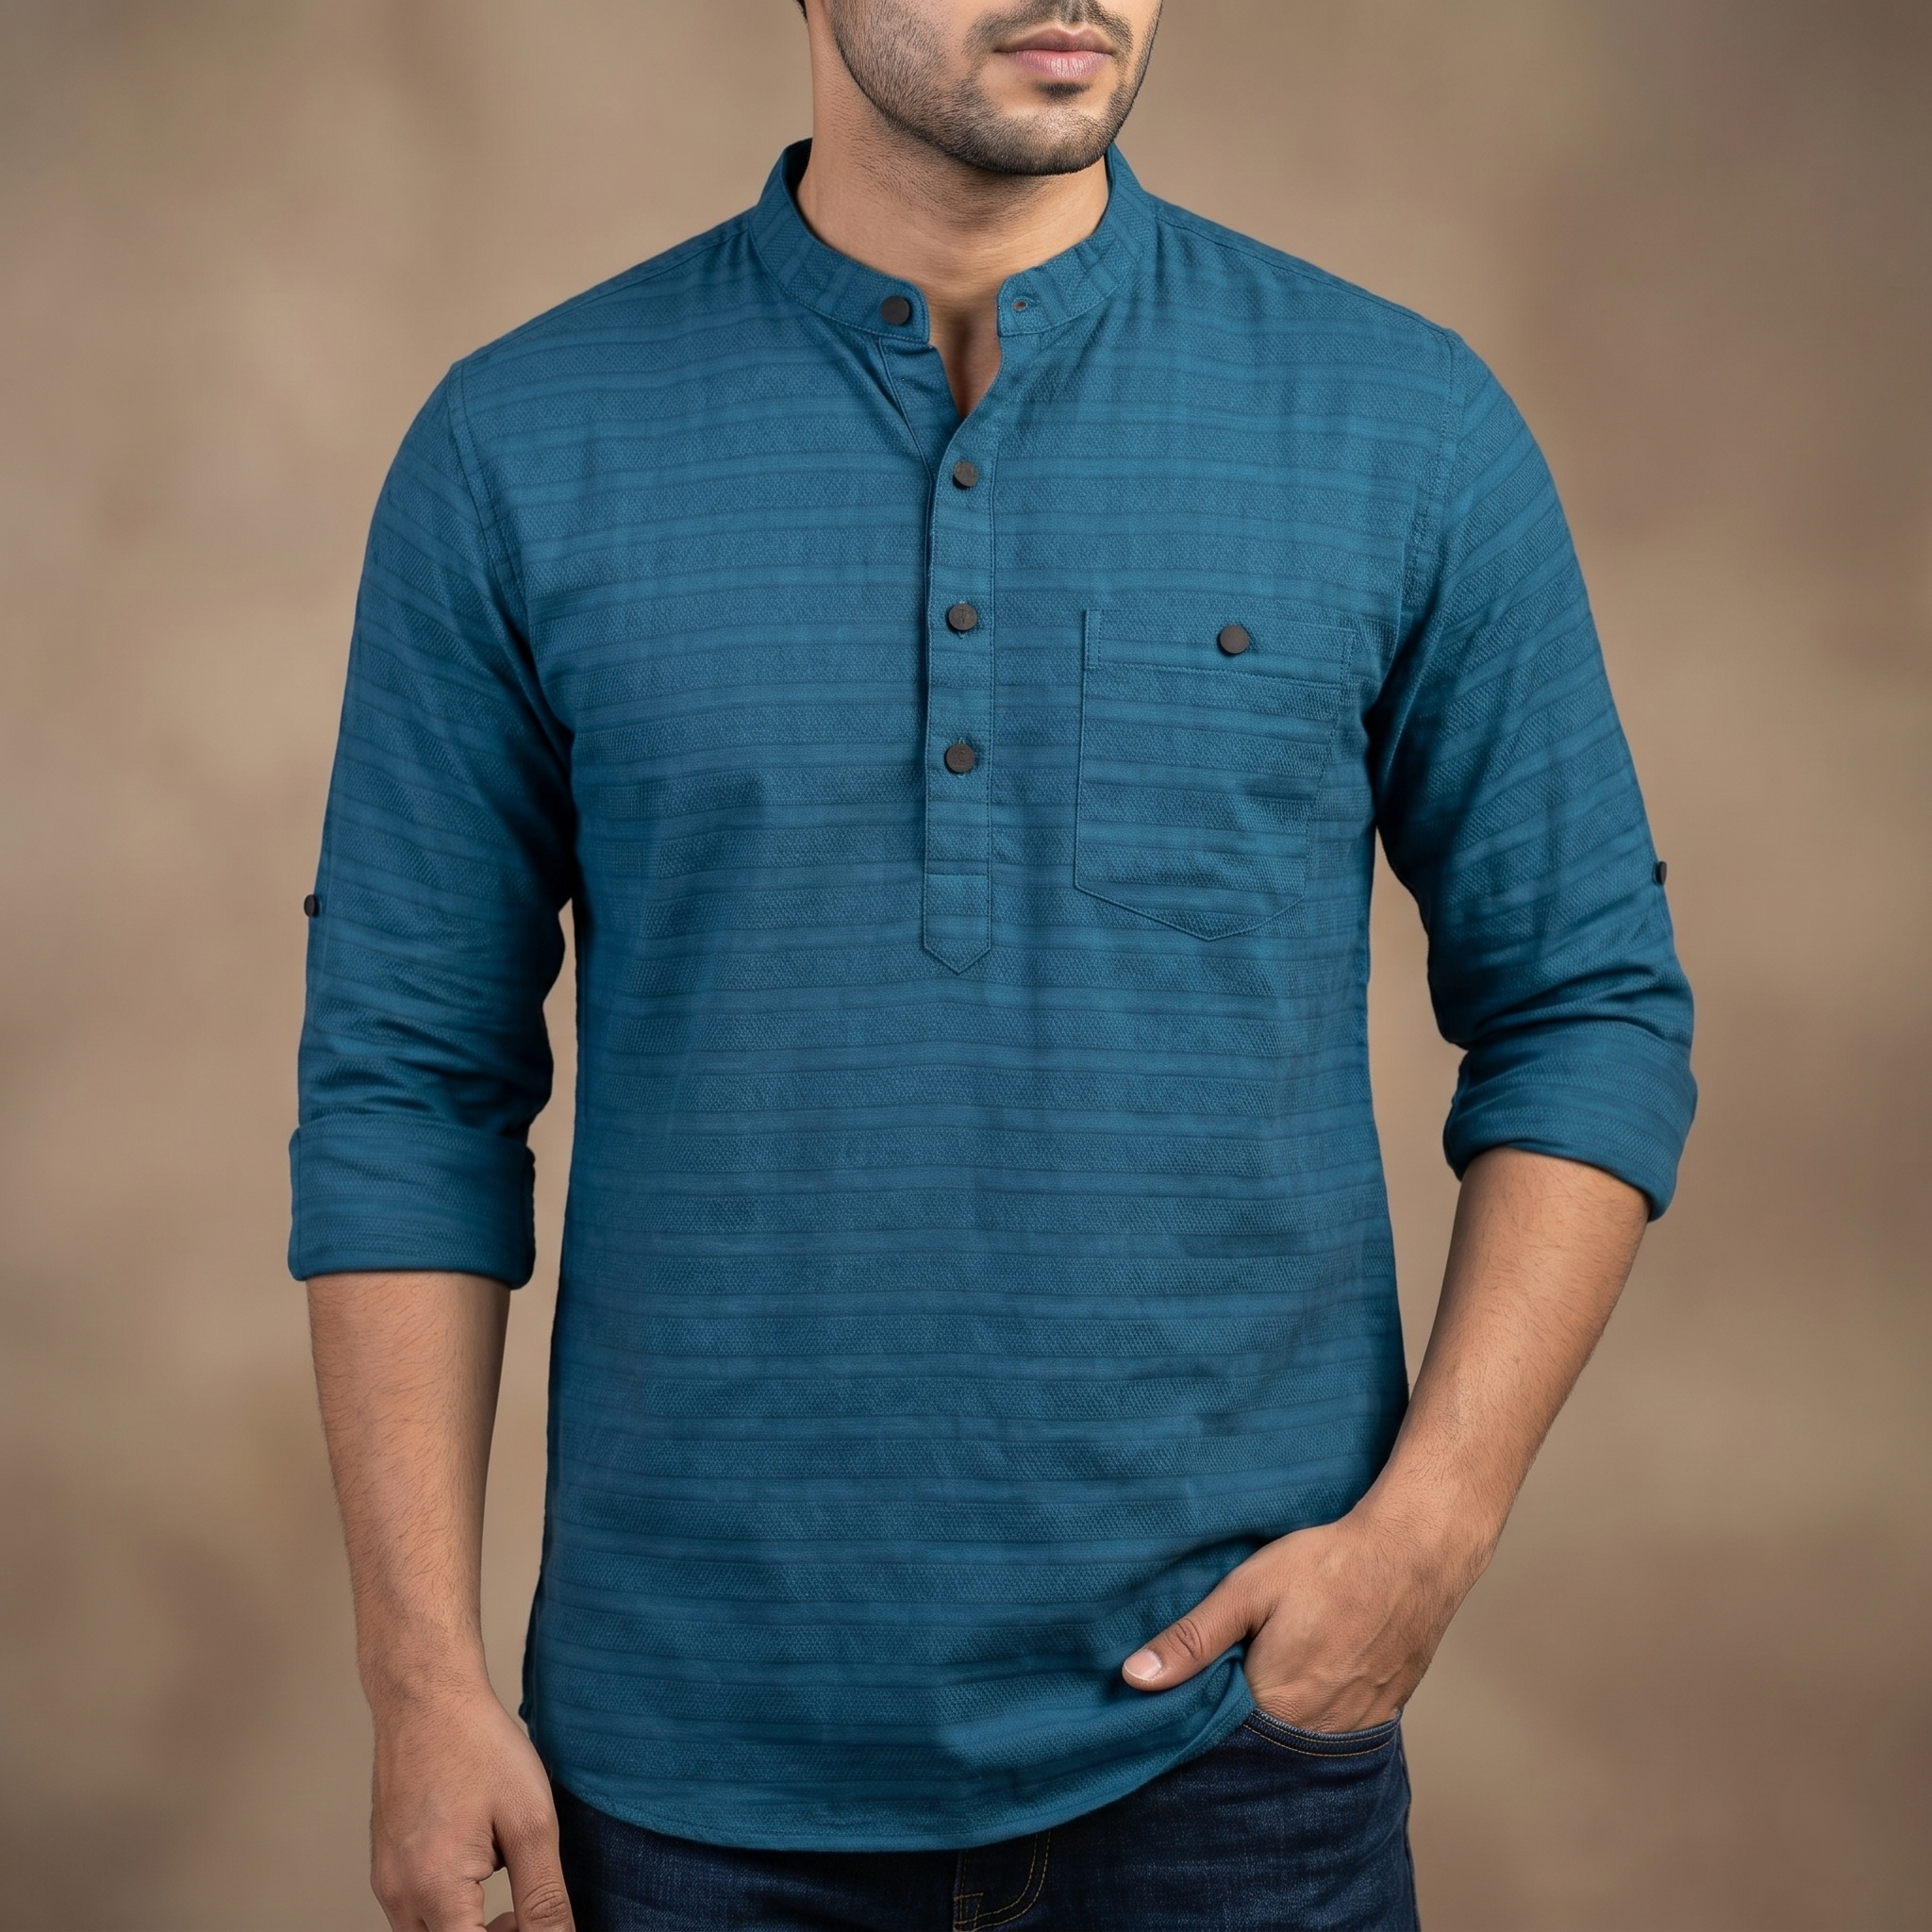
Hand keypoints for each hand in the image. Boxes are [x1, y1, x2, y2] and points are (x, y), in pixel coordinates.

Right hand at [369, 1679, 574, 1931]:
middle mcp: (398, 1894)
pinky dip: (451, 1907)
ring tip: (508, 1879)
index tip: (535, 1921)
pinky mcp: (386, 1867)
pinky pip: (417, 1911)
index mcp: (434, 1888)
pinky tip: (481, 1864)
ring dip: (469, 1927)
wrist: (427, 1698)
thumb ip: (543, 1897)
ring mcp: (386, 1882)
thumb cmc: (478, 1746)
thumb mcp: (531, 1822)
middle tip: (526, 1909)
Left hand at [1120, 1501, 1488, 1732]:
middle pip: (1259, 1746)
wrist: (1414, 1554)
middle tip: (1228, 1675)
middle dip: (1236, 1724)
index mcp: (1277, 1704)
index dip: (1197, 1718)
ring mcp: (1355, 1728)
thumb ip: (1193, 1638)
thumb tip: (1135, 1679)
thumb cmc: (1329, 1565)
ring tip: (1266, 1675)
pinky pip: (1335, 1734)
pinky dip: (1314, 1717)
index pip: (1218, 1738)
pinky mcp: (1381, 1715)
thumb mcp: (1248, 1589)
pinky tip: (1307, 1680)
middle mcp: (1318, 1731)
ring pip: (1298, 1743)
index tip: (1181, 1697)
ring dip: (1276, 1722)